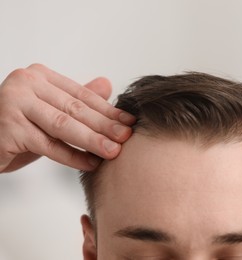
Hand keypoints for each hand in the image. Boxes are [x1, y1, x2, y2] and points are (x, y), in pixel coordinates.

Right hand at [0, 64, 134, 172]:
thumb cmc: (18, 125)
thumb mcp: (50, 111)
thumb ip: (76, 99)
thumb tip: (107, 84)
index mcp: (39, 76)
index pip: (81, 95)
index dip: (108, 110)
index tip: (129, 122)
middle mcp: (25, 83)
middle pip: (75, 109)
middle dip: (104, 126)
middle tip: (127, 137)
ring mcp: (13, 103)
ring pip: (63, 125)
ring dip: (92, 141)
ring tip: (114, 152)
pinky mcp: (7, 127)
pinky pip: (48, 145)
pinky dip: (72, 157)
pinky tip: (90, 164)